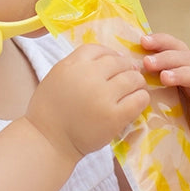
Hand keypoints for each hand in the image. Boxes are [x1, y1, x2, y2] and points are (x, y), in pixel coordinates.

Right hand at [26, 43, 148, 162]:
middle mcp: (88, 76)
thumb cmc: (49, 111)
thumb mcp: (57, 77)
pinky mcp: (114, 116)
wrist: (48, 141)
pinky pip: (139, 99)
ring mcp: (102, 95)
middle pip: (119, 62)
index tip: (115, 64)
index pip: (99, 50)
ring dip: (137, 82)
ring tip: (135, 89)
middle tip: (129, 78)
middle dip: (127, 68)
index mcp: (72, 65)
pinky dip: (141, 98)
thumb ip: (77, 66)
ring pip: (133, 78)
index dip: (110, 54)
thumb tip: (110, 59)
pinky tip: (137, 102)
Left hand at [140, 33, 189, 152]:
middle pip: (184, 56)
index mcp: (182, 63)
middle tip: (147, 63)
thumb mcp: (159, 92)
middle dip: (165, 57)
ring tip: (165, 77)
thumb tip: (116, 67)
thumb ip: (146, 78)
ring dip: (181, 73)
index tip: (142, 41)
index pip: (172, 45)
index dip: (159, 41)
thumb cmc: (173, 111)